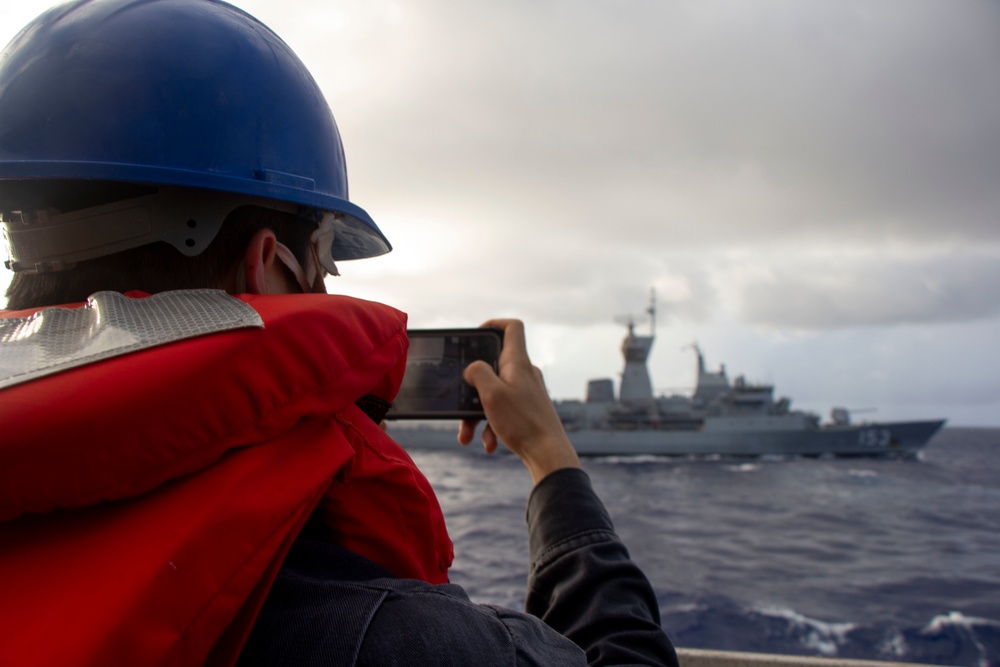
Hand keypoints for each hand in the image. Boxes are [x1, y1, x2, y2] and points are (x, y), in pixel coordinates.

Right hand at [459, 319, 580, 484]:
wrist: (549, 455)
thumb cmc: (522, 423)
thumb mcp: (491, 394)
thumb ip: (478, 373)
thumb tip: (472, 368)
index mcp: (517, 363)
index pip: (512, 327)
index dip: (493, 324)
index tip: (475, 337)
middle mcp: (524, 374)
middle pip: (492, 368)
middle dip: (472, 388)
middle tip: (460, 400)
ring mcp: (526, 392)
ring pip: (494, 395)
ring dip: (477, 414)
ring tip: (467, 436)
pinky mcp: (527, 410)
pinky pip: (502, 412)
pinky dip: (491, 426)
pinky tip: (489, 444)